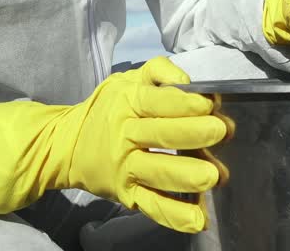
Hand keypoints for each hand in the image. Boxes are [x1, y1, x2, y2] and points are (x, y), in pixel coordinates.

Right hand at [0, 57, 227, 232]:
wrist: (68, 145)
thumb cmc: (108, 107)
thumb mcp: (127, 79)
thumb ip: (158, 71)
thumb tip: (187, 80)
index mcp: (127, 103)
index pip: (157, 101)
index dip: (184, 102)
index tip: (210, 103)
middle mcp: (125, 136)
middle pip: (162, 135)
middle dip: (194, 134)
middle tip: (222, 131)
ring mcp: (126, 168)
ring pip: (158, 172)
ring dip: (187, 175)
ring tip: (213, 175)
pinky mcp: (128, 195)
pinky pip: (152, 205)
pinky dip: (175, 215)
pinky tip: (198, 218)